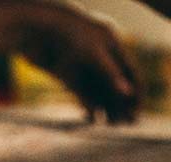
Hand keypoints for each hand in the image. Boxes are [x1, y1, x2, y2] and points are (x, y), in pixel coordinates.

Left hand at [0, 0, 139, 122]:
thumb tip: (128, 93)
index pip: (131, 73)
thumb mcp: (92, 53)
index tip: (137, 111)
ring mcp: (83, 65)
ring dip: (107, 108)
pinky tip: (91, 118)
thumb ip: (111, 73)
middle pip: (116, 85)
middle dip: (122, 105)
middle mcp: (100, 56)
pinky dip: (88, 105)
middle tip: (127, 124)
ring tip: (111, 125)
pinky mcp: (68, 73)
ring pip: (100, 92)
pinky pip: (83, 93)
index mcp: (111, 45)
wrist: (32, 28)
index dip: (136, 92)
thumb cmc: (66, 35)